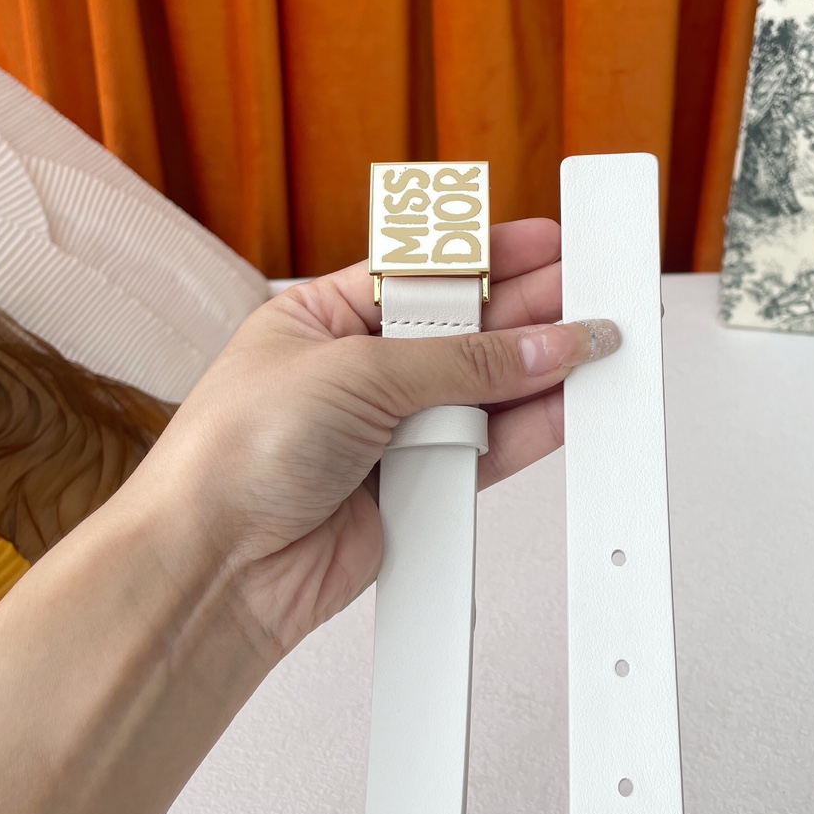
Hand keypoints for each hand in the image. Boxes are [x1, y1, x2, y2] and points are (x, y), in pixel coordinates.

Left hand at [123, 218, 618, 661]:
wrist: (216, 567)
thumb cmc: (233, 455)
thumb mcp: (355, 372)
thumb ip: (459, 363)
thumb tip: (538, 345)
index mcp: (328, 317)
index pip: (425, 272)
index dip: (490, 257)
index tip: (548, 245)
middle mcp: (361, 371)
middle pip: (465, 331)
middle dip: (530, 311)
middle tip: (593, 292)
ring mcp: (389, 431)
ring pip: (483, 393)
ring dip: (539, 371)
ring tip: (598, 345)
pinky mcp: (414, 488)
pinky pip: (487, 451)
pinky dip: (530, 429)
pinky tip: (567, 403)